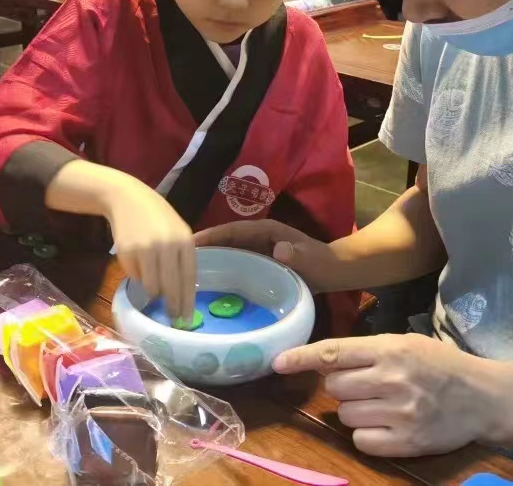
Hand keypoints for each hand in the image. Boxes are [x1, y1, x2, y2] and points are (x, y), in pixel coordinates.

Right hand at [104, 178, 195, 321]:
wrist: (127, 199)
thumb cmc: (157, 217)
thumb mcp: (178, 230)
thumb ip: (182, 256)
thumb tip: (183, 292)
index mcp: (184, 240)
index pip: (188, 278)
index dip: (187, 301)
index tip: (187, 319)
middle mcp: (166, 246)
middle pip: (171, 287)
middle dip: (172, 306)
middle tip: (173, 318)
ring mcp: (146, 249)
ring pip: (152, 286)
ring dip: (153, 289)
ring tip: (152, 277)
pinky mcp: (127, 253)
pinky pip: (135, 277)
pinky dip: (138, 276)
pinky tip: (138, 260)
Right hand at [195, 219, 340, 292]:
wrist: (336, 271)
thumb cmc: (323, 264)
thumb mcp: (311, 260)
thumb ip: (297, 256)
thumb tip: (279, 250)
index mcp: (266, 230)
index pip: (232, 230)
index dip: (210, 236)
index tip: (188, 244)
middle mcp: (258, 236)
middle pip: (225, 239)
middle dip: (203, 247)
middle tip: (176, 260)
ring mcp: (258, 248)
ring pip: (228, 250)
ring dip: (210, 258)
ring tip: (185, 272)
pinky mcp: (259, 261)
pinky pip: (236, 262)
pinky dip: (222, 268)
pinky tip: (209, 283)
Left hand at [274, 333, 496, 456]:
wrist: (485, 398)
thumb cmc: (440, 365)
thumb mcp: (406, 344)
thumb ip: (367, 351)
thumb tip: (322, 361)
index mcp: (390, 349)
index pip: (334, 352)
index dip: (301, 358)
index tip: (277, 363)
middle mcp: (392, 379)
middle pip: (334, 387)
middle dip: (342, 387)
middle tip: (367, 386)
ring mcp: (400, 412)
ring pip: (345, 415)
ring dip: (355, 411)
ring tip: (382, 405)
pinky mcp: (407, 442)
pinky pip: (361, 442)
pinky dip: (367, 436)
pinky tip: (387, 425)